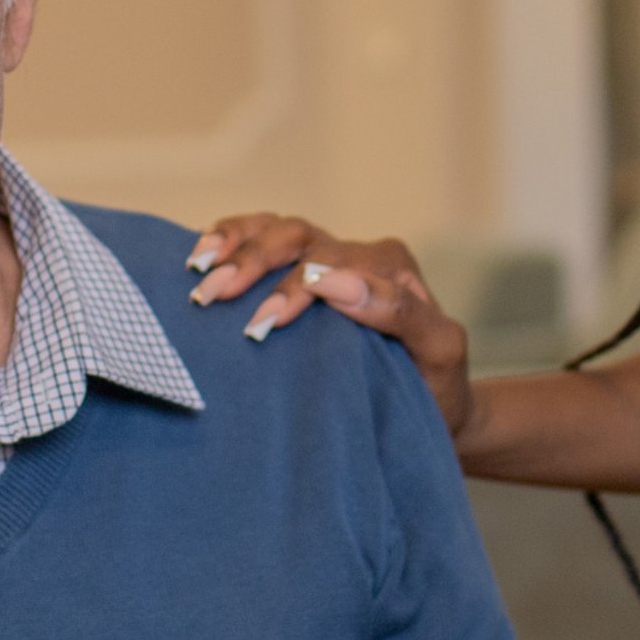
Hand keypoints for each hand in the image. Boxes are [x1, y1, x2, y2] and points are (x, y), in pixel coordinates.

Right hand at [184, 215, 473, 441]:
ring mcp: (325, 259)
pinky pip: (261, 238)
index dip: (294, 288)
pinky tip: (200, 255)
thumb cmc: (436, 388)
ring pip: (275, 229)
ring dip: (235, 246)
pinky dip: (230, 239)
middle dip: (253, 263)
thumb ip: (401, 313)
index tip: (265, 322)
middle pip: (297, 238)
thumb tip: (336, 283)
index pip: (334, 264)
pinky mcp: (299, 272)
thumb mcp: (439, 353)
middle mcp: (356, 256)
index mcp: (389, 269)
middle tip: (215, 294)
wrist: (434, 409)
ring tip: (200, 268)